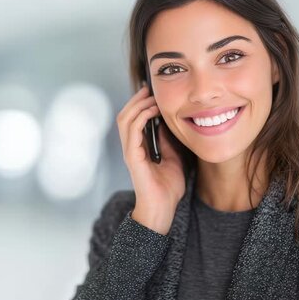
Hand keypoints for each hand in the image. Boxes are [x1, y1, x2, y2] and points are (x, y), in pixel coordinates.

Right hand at [116, 85, 185, 234]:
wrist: (162, 211)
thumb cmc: (167, 189)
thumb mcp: (173, 158)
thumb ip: (168, 142)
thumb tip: (169, 124)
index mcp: (139, 148)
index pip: (133, 119)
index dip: (140, 104)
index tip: (153, 92)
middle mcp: (131, 148)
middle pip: (125, 115)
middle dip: (136, 100)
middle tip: (149, 89)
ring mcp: (130, 152)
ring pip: (125, 120)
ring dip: (137, 105)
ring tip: (151, 97)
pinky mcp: (133, 158)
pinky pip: (132, 132)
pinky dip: (141, 118)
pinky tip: (152, 112)